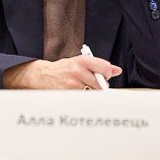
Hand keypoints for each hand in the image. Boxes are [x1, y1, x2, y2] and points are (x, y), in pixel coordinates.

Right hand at [3, 56, 121, 89]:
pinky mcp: (69, 95)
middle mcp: (77, 71)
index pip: (105, 67)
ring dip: (92, 93)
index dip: (108, 73)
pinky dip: (85, 98)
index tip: (105, 75)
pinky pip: (85, 99)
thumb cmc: (62, 69)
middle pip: (101, 83)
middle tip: (92, 83)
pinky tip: (78, 93)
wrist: (42, 76)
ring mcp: (73, 84)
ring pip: (94, 93)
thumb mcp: (79, 62)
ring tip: (83, 88)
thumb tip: (117, 70)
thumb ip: (98, 65)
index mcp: (81, 60)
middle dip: (100, 85)